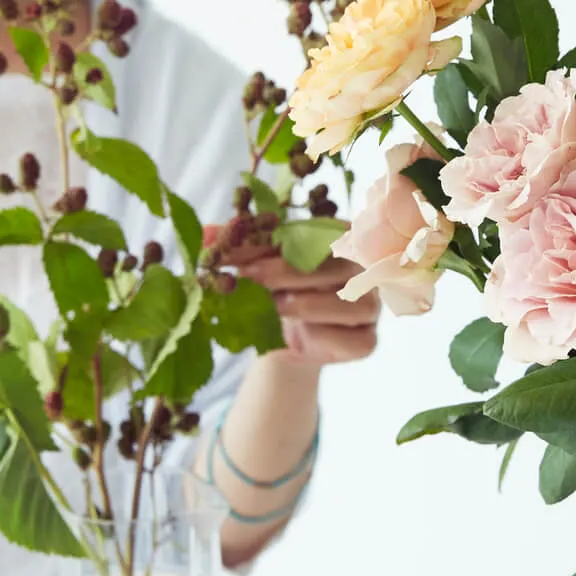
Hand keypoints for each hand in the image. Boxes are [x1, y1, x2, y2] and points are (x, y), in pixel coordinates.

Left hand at [217, 232, 379, 367]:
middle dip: (287, 272)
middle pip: (334, 266)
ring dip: (303, 305)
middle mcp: (364, 270)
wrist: (281, 338)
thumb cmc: (275, 288)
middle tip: (249, 277)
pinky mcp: (367, 341)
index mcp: (344, 238)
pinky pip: (351, 338)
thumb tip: (206, 235)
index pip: (320, 233)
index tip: (246, 256)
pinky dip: (321, 335)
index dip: (285, 244)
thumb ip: (238, 248)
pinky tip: (300, 334)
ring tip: (274, 306)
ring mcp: (370, 307)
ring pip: (345, 303)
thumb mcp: (257, 264)